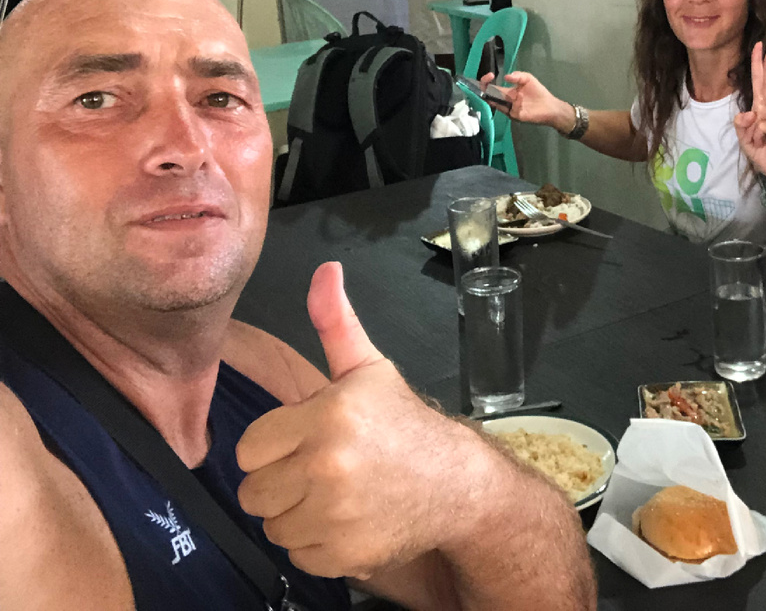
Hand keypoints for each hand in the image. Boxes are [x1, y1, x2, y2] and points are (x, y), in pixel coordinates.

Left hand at [236, 262, 480, 578]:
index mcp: (329, 415)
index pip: (250, 447)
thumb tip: (325, 270)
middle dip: (282, 481)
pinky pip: (297, 554)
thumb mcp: (368, 368)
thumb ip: (335, 322)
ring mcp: (337, 514)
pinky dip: (317, 544)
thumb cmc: (404, 424)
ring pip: (273, 524)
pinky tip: (346, 521)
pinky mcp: (345, 554)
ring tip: (335, 495)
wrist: (456, 483)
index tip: (307, 441)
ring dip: (296, 514)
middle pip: (254, 491)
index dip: (276, 444)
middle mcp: (329, 465)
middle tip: (321, 469)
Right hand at [480, 70, 574, 132]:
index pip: (492, 88)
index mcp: (507, 92)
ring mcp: (509, 109)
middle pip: (490, 96)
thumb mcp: (528, 79)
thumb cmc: (539, 92)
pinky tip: (516, 98)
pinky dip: (510, 103)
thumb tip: (505, 77)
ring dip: (494, 96)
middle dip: (484, 89)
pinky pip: (508, 109)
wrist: (550, 106)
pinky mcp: (514, 115)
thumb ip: (518, 76)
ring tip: (491, 90)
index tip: (489, 76)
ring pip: (496, 104)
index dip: (486, 82)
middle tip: (483, 84)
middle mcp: (506, 101)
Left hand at [734, 41, 765, 176]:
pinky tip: (763, 140)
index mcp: (761, 108)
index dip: (760, 66)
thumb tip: (750, 113)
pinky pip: (765, 125)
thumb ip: (741, 124)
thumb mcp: (742, 136)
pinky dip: (759, 133)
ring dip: (754, 126)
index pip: (761, 83)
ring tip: (758, 138)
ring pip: (761, 110)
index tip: (761, 48)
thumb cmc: (759, 148)